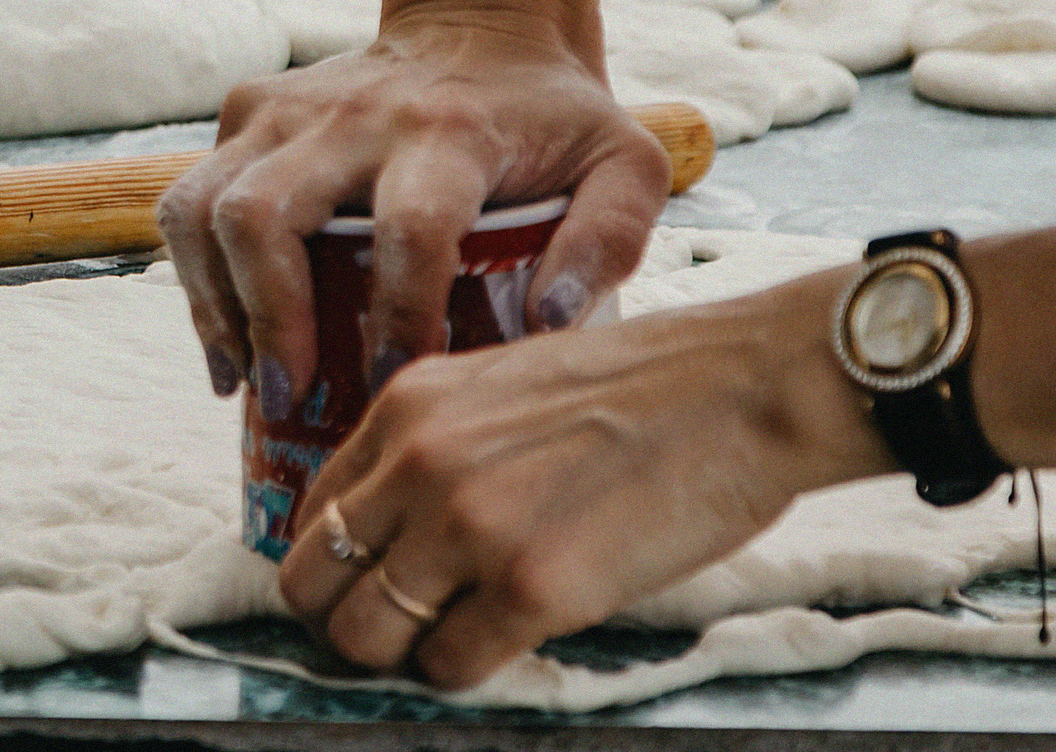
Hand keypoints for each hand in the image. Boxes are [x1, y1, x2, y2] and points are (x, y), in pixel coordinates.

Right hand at [156, 0, 670, 412]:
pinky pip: (188, 197)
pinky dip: (192, 274)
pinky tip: (226, 335)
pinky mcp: (248, 107)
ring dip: (211, 303)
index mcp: (449, 129)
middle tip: (291, 393)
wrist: (485, 22)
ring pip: (202, 206)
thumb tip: (548, 324)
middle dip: (267, 318)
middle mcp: (353, 113)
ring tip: (241, 379)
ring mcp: (286, 106)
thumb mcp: (626, 166)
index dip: (395, 317)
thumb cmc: (556, 120)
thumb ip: (611, 241)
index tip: (394, 382)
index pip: (406, 230)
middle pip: (264, 215)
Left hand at [278, 271, 889, 686]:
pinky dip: (465, 672)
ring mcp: (471, 526)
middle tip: (393, 632)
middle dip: (342, 618)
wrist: (742, 388)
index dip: (333, 562)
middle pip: (313, 580)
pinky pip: (451, 666)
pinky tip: (503, 645)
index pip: (315, 511)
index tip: (362, 586)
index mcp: (408, 405)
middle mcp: (420, 462)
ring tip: (447, 643)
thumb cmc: (642, 387)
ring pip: (366, 634)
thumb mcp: (502, 383)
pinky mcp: (532, 588)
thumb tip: (396, 520)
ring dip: (399, 654)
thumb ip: (437, 441)